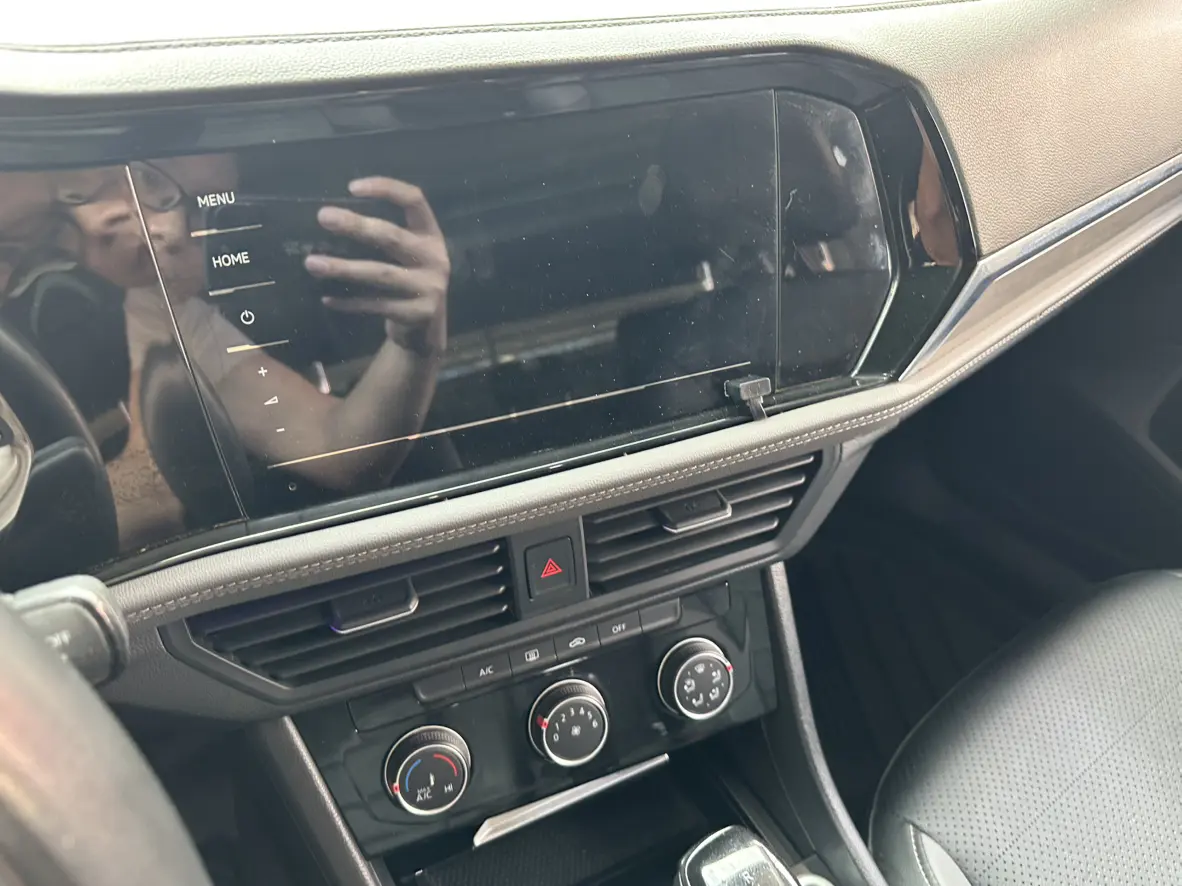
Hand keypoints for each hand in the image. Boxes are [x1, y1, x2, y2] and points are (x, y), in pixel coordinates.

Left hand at [303, 177, 449, 356]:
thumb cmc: (408, 280)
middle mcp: (434, 258)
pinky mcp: (418, 314)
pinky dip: (349, 303)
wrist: (427, 329)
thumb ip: (385, 235)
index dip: (386, 188)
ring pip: (380, 274)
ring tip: (312, 263)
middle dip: (356, 226)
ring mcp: (429, 287)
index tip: (351, 187)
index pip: (414, 200)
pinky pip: (376, 305)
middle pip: (392, 237)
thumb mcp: (409, 253)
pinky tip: (327, 299)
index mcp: (431, 235)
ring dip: (343, 268)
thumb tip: (333, 217)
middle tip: (323, 217)